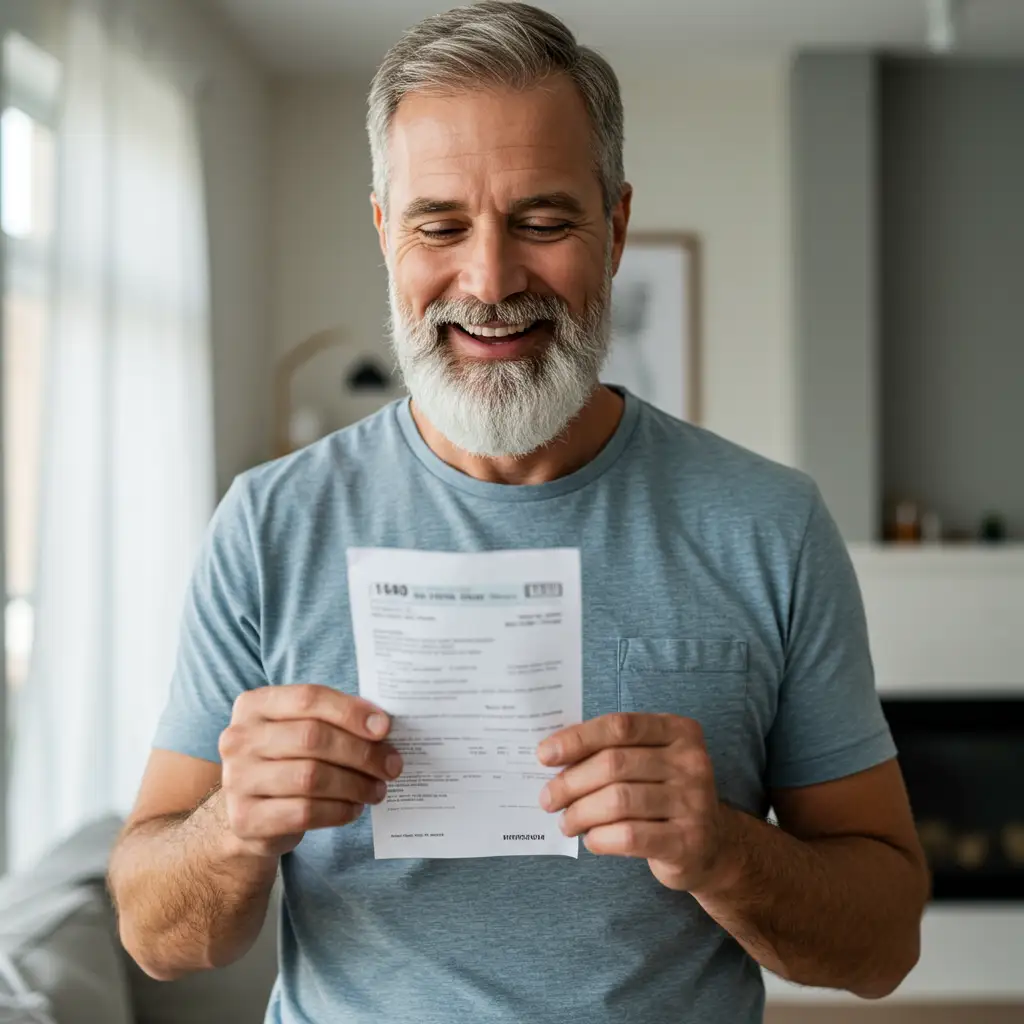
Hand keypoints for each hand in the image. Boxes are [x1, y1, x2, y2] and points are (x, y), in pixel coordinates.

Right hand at [217, 684, 402, 858]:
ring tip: (377, 789)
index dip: (350, 711)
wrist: (247, 814)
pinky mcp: (245, 819)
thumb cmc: (286, 761)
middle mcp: (238, 738)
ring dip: (355, 784)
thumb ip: (333, 720)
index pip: (307, 698)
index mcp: (253, 705)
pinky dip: (338, 811)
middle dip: (361, 752)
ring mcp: (236, 780)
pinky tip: (354, 808)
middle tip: (392, 765)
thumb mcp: (299, 730)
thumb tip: (381, 724)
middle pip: (312, 738)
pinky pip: (304, 812)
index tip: (385, 727)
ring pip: (311, 777)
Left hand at [537, 712, 730, 891]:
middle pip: (614, 764)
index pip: (619, 726)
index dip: (577, 739)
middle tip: (548, 798)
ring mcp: (694, 802)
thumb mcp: (648, 762)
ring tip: (566, 822)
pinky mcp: (688, 841)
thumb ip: (611, 750)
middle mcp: (692, 762)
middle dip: (570, 782)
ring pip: (618, 801)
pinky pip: (630, 836)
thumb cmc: (665, 795)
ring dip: (580, 813)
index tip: (544, 755)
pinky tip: (591, 840)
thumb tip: (552, 753)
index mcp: (679, 731)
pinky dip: (600, 838)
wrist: (712, 846)